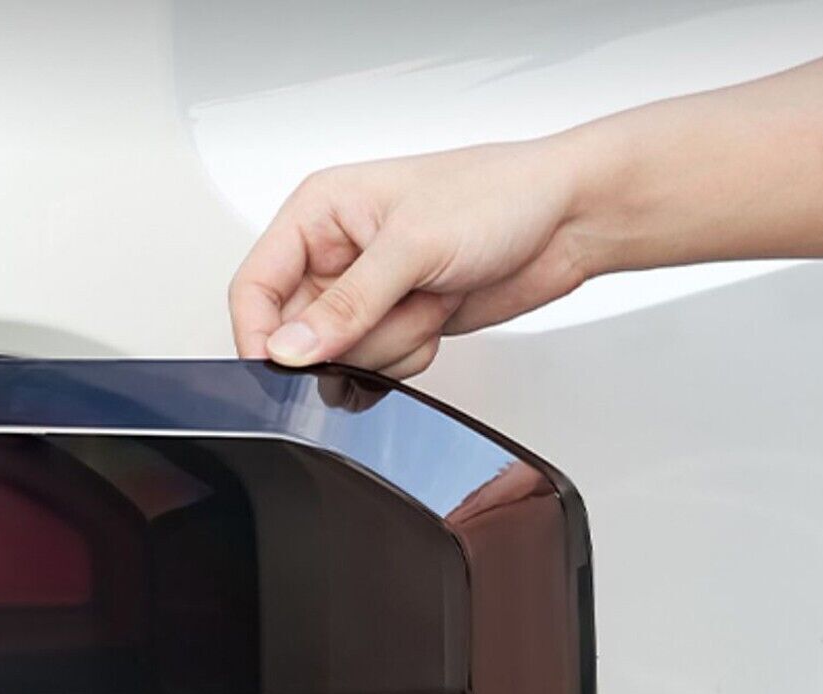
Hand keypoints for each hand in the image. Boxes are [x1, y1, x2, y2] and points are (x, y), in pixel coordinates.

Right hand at [229, 138, 594, 375]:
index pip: (254, 288)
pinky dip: (407, 357)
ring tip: (427, 299)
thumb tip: (290, 349)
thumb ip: (346, 305)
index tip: (283, 367)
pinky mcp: (395, 323)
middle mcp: (335, 254)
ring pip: (338, 359)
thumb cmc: (501, 195)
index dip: (260, 335)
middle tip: (392, 309)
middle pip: (296, 335)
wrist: (568, 219)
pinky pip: (375, 369)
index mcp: (319, 213)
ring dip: (388, 345)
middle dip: (348, 339)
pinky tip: (436, 318)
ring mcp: (365, 294)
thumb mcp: (413, 245)